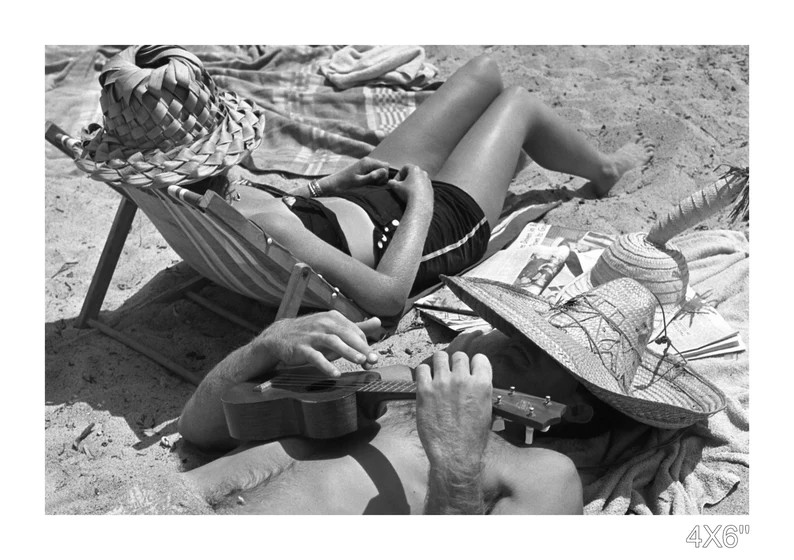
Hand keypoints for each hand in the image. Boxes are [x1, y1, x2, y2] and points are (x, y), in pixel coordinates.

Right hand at [257, 311, 380, 376]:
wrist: (280, 336)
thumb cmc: (312, 333)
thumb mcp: (334, 327)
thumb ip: (357, 327)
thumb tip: (379, 322)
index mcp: (334, 318)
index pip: (355, 331)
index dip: (366, 346)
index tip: (373, 360)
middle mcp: (324, 324)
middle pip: (347, 335)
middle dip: (362, 348)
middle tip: (374, 360)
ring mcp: (312, 335)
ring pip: (333, 342)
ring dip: (348, 352)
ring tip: (360, 361)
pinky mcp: (301, 348)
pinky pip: (315, 357)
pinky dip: (326, 365)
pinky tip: (335, 373)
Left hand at [318, 157, 390, 194]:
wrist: (334, 183)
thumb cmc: (346, 183)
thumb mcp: (360, 182)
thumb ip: (373, 176)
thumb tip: (385, 172)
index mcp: (367, 162)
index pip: (385, 165)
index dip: (385, 175)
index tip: (378, 183)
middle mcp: (367, 160)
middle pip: (383, 166)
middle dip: (382, 176)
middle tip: (374, 184)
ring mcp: (365, 163)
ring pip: (379, 169)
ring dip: (377, 177)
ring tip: (369, 183)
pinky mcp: (363, 166)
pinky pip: (373, 170)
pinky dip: (373, 177)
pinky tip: (367, 182)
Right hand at [388, 164, 431, 204]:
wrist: (420, 204)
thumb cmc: (408, 193)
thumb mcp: (396, 187)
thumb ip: (391, 183)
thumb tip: (390, 182)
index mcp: (415, 169)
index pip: (405, 168)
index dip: (398, 174)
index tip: (395, 182)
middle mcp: (423, 173)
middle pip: (412, 174)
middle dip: (405, 179)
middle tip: (400, 186)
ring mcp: (428, 182)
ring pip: (418, 181)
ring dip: (412, 185)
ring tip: (406, 192)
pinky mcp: (431, 190)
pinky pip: (423, 188)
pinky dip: (418, 191)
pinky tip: (413, 197)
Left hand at [415, 351, 492, 469]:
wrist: (454, 455)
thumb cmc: (472, 439)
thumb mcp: (488, 413)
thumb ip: (483, 393)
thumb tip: (479, 384)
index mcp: (482, 385)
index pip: (479, 358)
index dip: (474, 364)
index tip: (470, 370)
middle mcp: (462, 380)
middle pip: (459, 356)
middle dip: (456, 364)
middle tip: (453, 374)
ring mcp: (442, 384)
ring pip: (440, 357)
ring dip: (440, 364)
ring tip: (439, 374)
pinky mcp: (424, 390)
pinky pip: (422, 369)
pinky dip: (424, 373)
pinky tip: (427, 381)